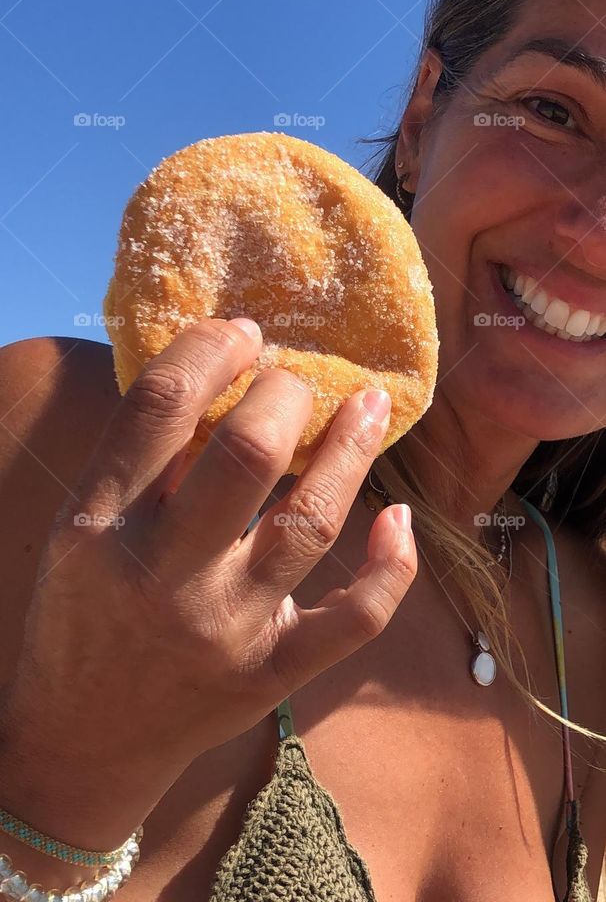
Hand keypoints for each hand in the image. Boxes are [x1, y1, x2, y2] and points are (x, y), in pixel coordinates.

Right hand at [0, 317, 415, 848]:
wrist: (80, 746)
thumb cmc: (80, 616)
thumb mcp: (80, 531)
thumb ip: (137, 460)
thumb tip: (216, 369)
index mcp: (100, 526)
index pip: (161, 406)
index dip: (211, 348)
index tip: (242, 332)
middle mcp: (164, 575)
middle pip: (248, 454)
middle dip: (284, 393)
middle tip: (294, 377)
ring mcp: (226, 629)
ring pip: (311, 521)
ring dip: (350, 451)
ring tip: (368, 402)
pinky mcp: (273, 674)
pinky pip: (353, 617)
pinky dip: (389, 566)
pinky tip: (400, 517)